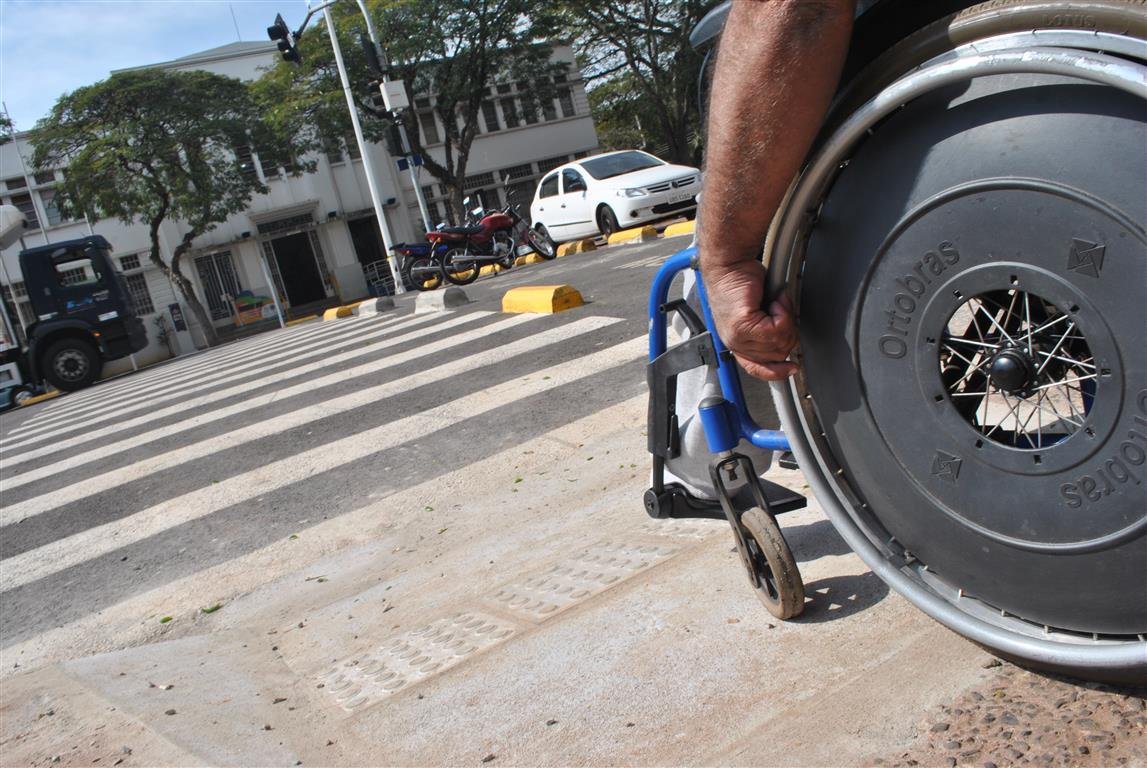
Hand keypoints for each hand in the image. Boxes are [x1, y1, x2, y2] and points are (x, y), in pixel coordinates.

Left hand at [705, 260, 797, 380]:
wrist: (729, 264)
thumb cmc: (741, 281)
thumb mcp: (756, 312)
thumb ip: (767, 330)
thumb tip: (787, 340)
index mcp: (736, 343)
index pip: (757, 368)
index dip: (777, 371)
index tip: (792, 367)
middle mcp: (735, 343)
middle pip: (776, 355)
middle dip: (788, 333)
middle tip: (784, 311)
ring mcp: (737, 337)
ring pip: (779, 343)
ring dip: (786, 319)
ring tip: (777, 303)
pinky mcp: (743, 325)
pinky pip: (777, 329)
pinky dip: (782, 313)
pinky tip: (774, 301)